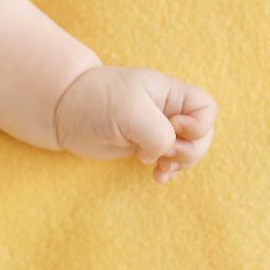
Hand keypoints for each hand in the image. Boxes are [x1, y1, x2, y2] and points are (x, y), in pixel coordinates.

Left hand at [53, 66, 216, 184]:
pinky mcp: (144, 145)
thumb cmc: (95, 102)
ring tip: (159, 167)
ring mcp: (156, 128)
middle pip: (202, 135)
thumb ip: (158, 133)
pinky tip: (157, 177)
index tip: (172, 127)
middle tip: (161, 152)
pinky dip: (167, 171)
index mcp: (169, 92)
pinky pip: (169, 161)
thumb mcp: (129, 112)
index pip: (207, 108)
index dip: (197, 125)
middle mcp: (167, 109)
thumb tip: (163, 154)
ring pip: (188, 150)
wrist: (63, 111)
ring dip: (179, 163)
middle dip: (188, 150)